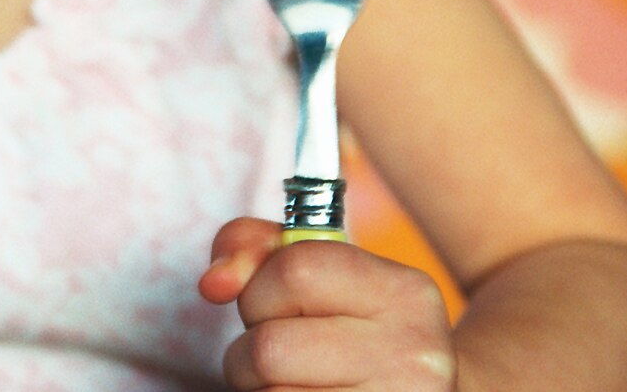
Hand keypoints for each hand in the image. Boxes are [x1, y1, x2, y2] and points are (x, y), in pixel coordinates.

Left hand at [199, 217, 455, 390]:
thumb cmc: (348, 327)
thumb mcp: (316, 270)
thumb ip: (254, 249)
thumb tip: (213, 282)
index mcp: (405, 293)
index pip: (294, 270)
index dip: (261, 288)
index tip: (277, 303)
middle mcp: (412, 355)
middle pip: (270, 347)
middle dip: (251, 348)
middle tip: (284, 353)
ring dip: (258, 388)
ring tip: (295, 379)